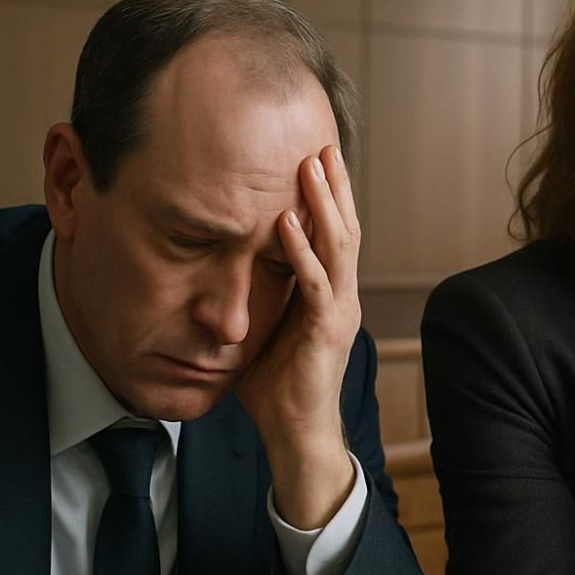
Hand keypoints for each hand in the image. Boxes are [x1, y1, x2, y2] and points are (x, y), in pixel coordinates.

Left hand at [235, 145, 360, 527]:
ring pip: (338, 244)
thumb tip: (230, 264)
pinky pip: (315, 282)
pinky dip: (301, 249)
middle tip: (323, 142)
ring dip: (324, 203)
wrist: (297, 432)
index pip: (334, 232)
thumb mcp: (266, 326)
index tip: (317, 155)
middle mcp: (342, 294)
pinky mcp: (327, 329)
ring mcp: (339, 310)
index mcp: (330, 292)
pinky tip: (286, 221)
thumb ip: (260, 294)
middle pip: (345, 226)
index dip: (328, 194)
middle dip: (334, 184)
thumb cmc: (276, 386)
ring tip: (309, 166)